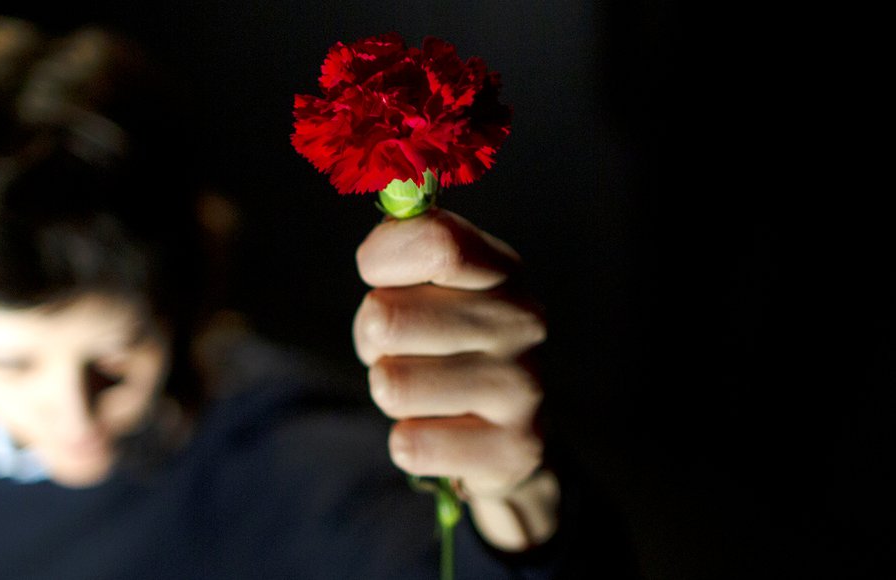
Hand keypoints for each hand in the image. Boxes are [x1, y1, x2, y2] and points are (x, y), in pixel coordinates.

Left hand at [353, 209, 558, 550]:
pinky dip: (410, 442)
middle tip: (399, 349)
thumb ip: (407, 240)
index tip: (377, 274)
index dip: (383, 258)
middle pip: (388, 318)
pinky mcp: (514, 450)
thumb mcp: (432, 285)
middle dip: (371, 339)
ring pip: (392, 385)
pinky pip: (411, 444)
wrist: (507, 435)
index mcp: (501, 269)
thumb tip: (390, 186)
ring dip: (389, 391)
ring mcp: (525, 388)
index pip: (435, 243)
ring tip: (422, 390)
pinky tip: (442, 432)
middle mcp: (524, 321)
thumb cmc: (446, 344)